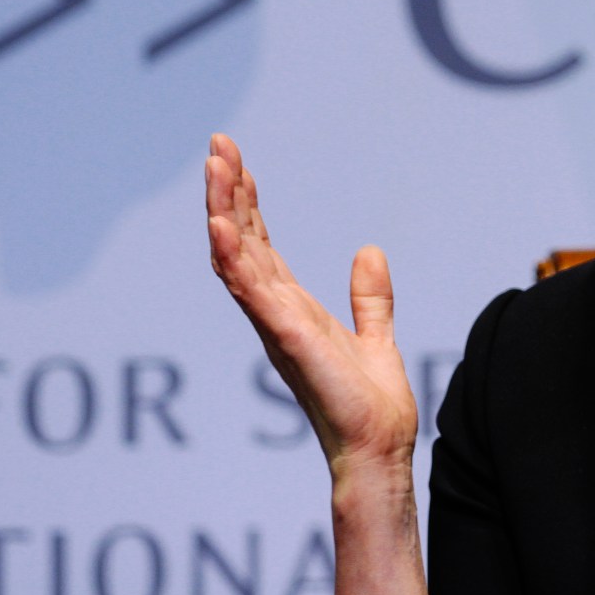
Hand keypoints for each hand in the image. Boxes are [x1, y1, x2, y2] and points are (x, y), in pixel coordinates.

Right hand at [205, 133, 418, 476]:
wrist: (379, 449)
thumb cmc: (370, 406)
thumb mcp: (374, 336)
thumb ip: (370, 298)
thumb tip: (369, 252)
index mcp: (291, 309)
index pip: (260, 246)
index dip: (246, 204)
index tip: (237, 162)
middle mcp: (274, 313)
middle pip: (241, 242)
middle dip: (228, 193)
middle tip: (218, 145)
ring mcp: (276, 325)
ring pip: (237, 258)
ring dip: (224, 212)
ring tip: (215, 166)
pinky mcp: (288, 339)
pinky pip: (252, 292)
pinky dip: (234, 258)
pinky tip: (222, 226)